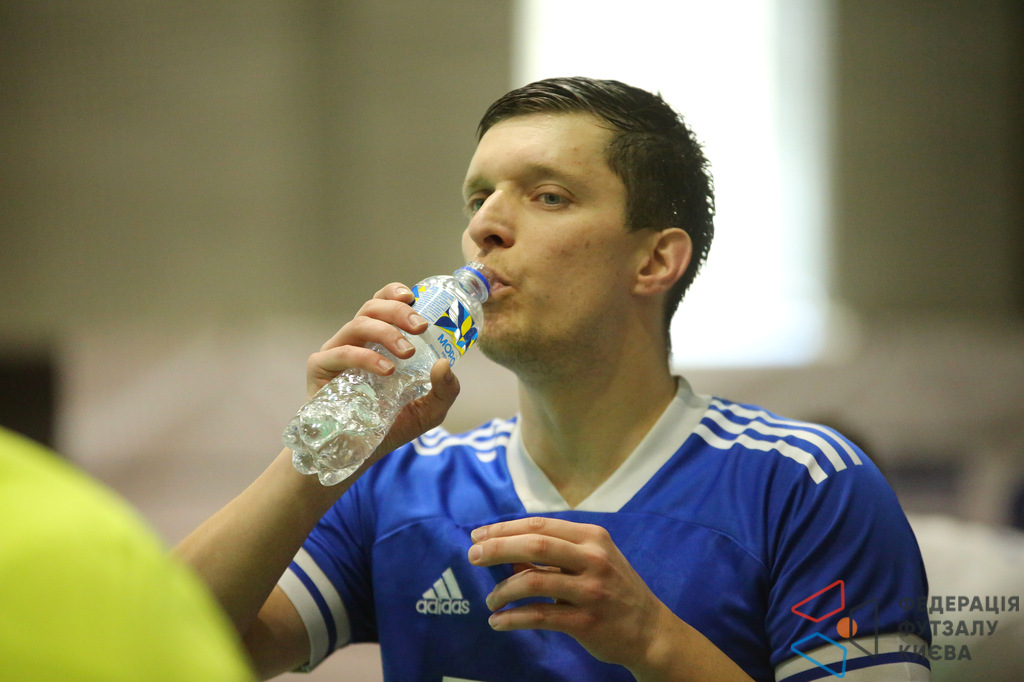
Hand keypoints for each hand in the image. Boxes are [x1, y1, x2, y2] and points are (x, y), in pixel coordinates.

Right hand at [304, 282, 460, 460]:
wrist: (357, 455)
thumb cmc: (390, 425)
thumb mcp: (429, 410)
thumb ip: (445, 390)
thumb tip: (444, 364)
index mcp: (377, 342)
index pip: (381, 303)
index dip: (394, 293)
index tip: (414, 297)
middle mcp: (355, 341)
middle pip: (371, 308)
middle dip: (398, 311)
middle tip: (421, 327)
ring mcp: (336, 353)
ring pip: (358, 325)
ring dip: (386, 332)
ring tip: (407, 351)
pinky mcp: (320, 369)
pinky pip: (341, 353)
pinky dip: (365, 357)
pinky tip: (386, 370)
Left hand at [467, 516, 665, 669]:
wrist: (651, 631)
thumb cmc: (614, 590)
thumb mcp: (593, 561)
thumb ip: (555, 554)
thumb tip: (506, 555)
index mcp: (592, 537)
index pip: (539, 525)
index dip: (504, 529)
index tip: (478, 535)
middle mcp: (593, 559)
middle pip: (533, 546)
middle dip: (497, 549)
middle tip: (472, 557)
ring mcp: (590, 591)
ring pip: (532, 582)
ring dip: (502, 591)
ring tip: (490, 601)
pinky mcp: (586, 622)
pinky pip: (538, 616)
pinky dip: (512, 619)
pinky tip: (498, 622)